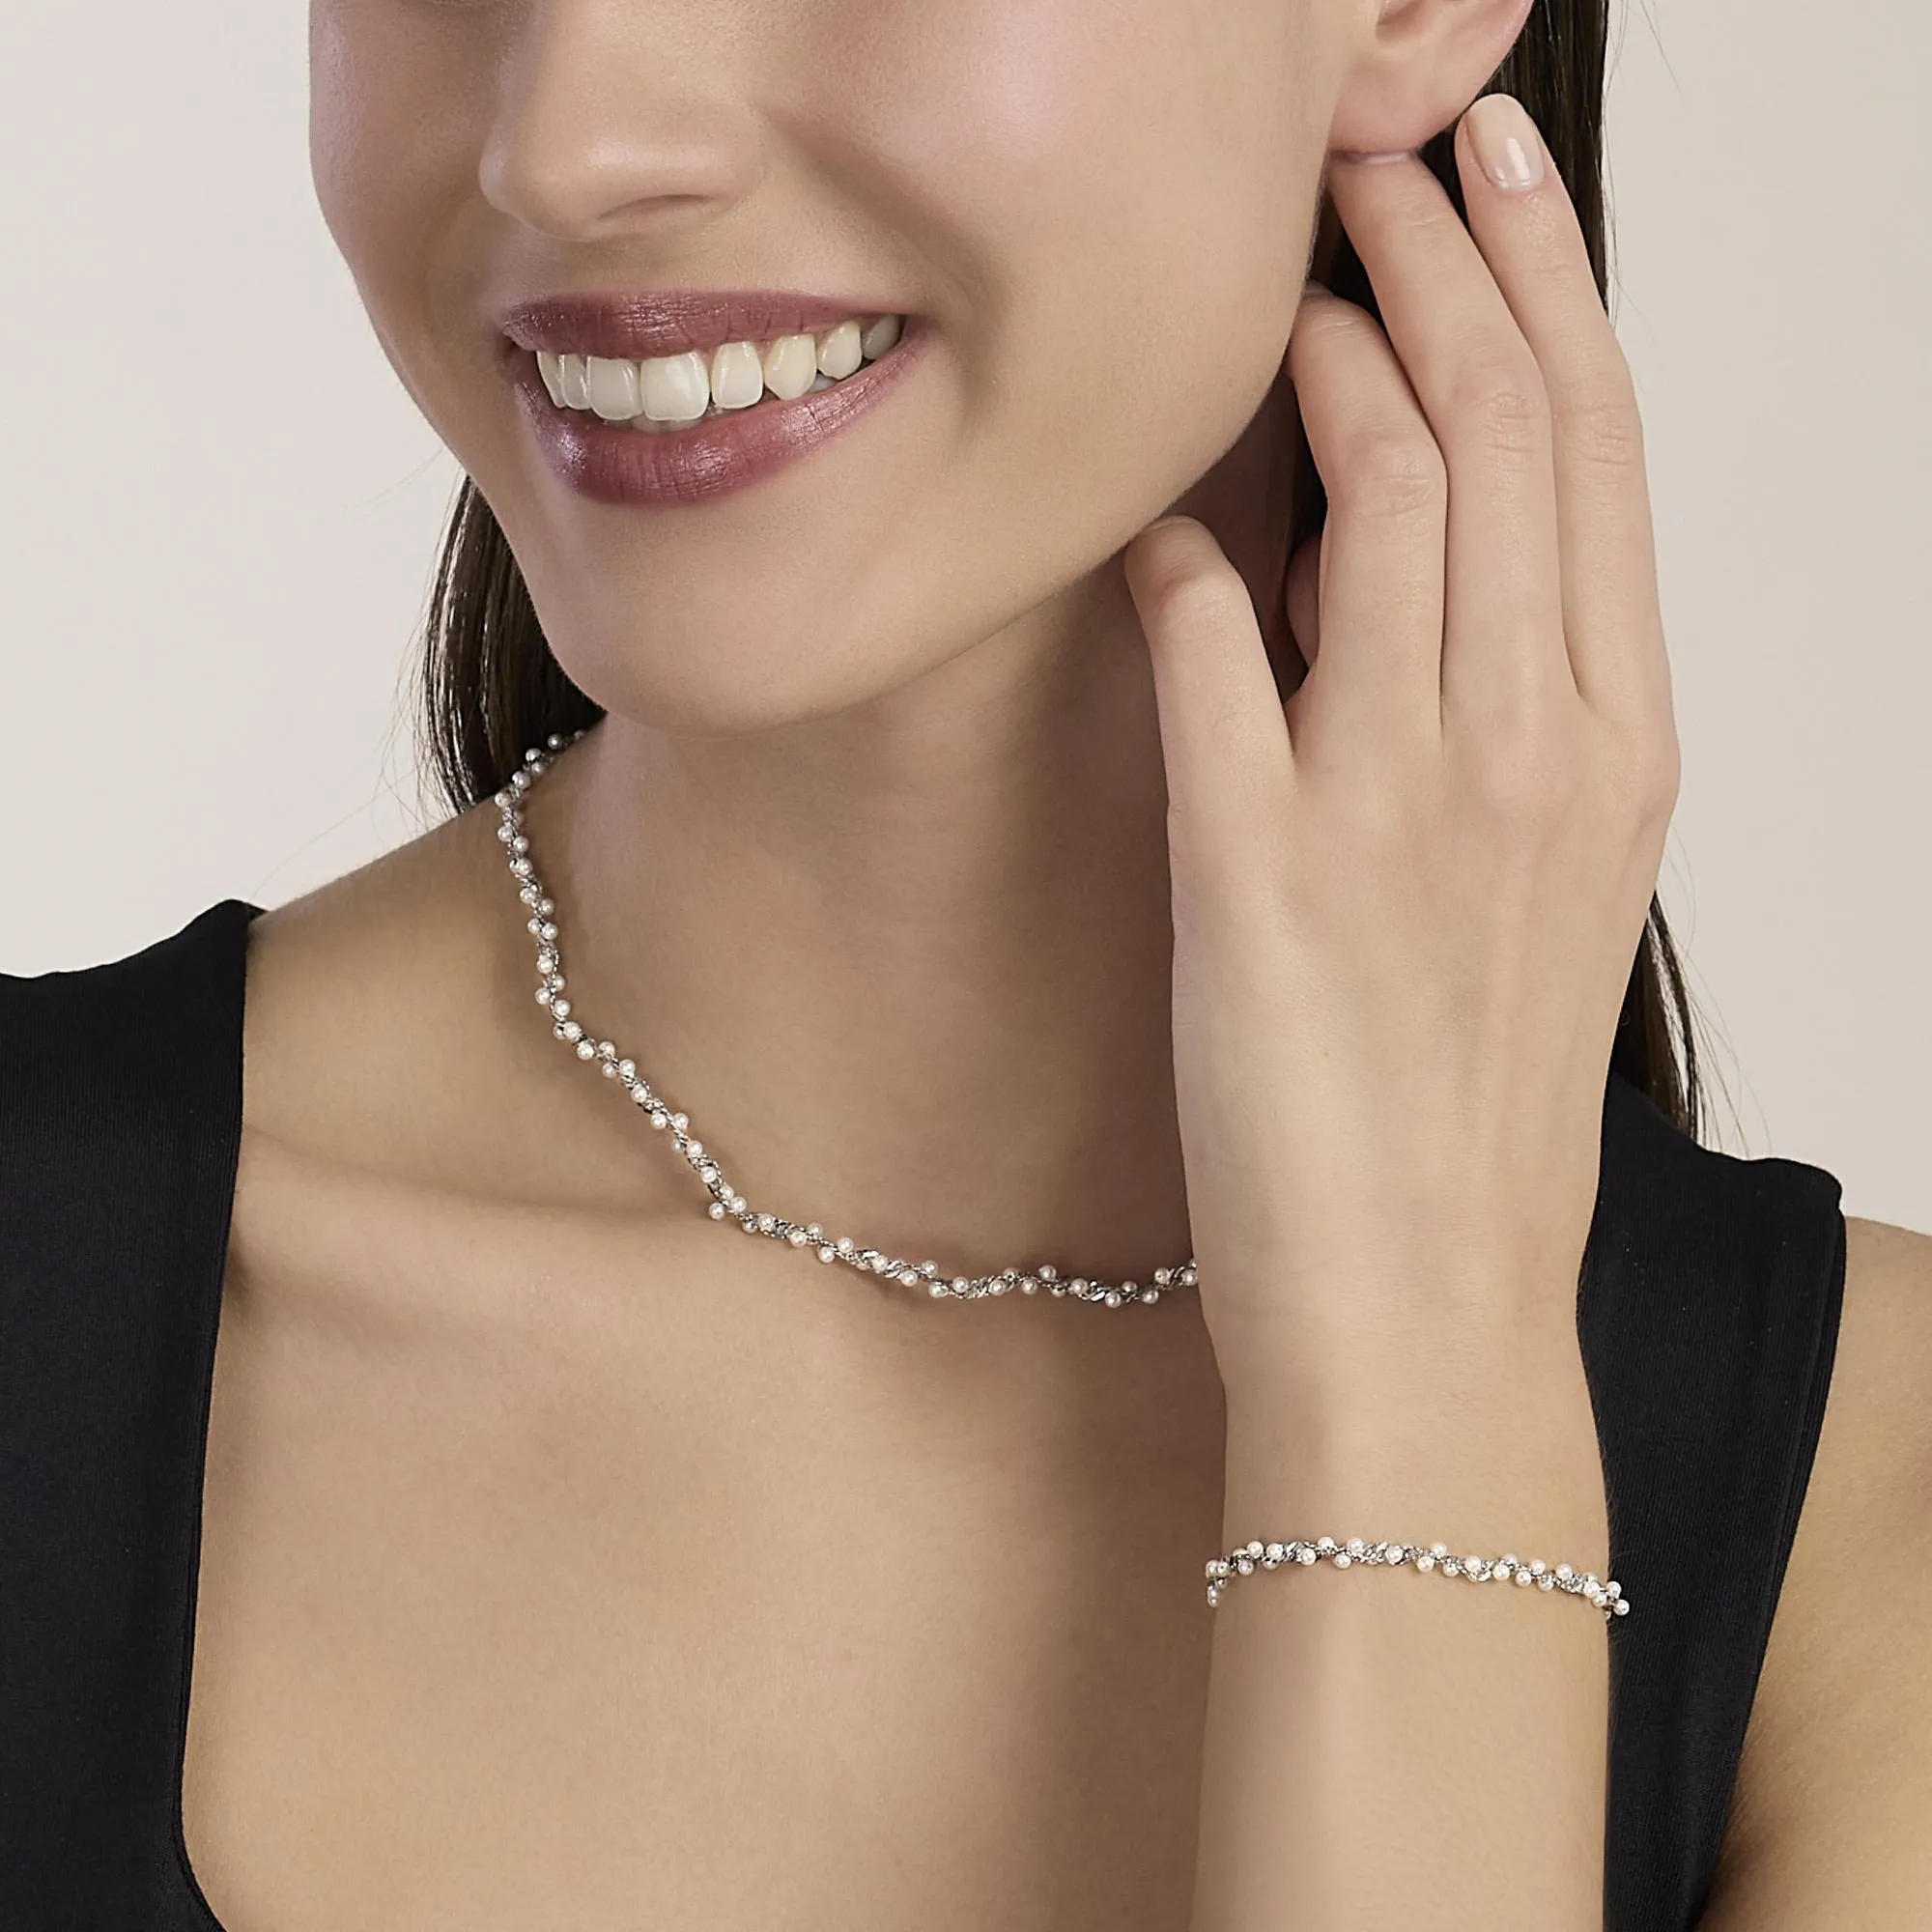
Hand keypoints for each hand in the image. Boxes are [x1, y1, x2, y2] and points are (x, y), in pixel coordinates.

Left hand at [1122, 98, 1678, 1413]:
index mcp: (1613, 743)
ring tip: (1278, 293)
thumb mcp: (1538, 887)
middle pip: (1508, 428)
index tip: (1485, 175)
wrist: (1426, 1305)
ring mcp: (1400, 803)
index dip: (1538, 282)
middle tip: (1374, 162)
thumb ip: (1491, 710)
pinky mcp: (1262, 874)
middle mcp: (1531, 747)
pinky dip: (1188, 568)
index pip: (1594, 448)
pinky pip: (1219, 659)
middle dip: (1440, 260)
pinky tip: (1156, 530)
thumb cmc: (1472, 1103)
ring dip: (1328, 367)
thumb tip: (1386, 553)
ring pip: (1395, 501)